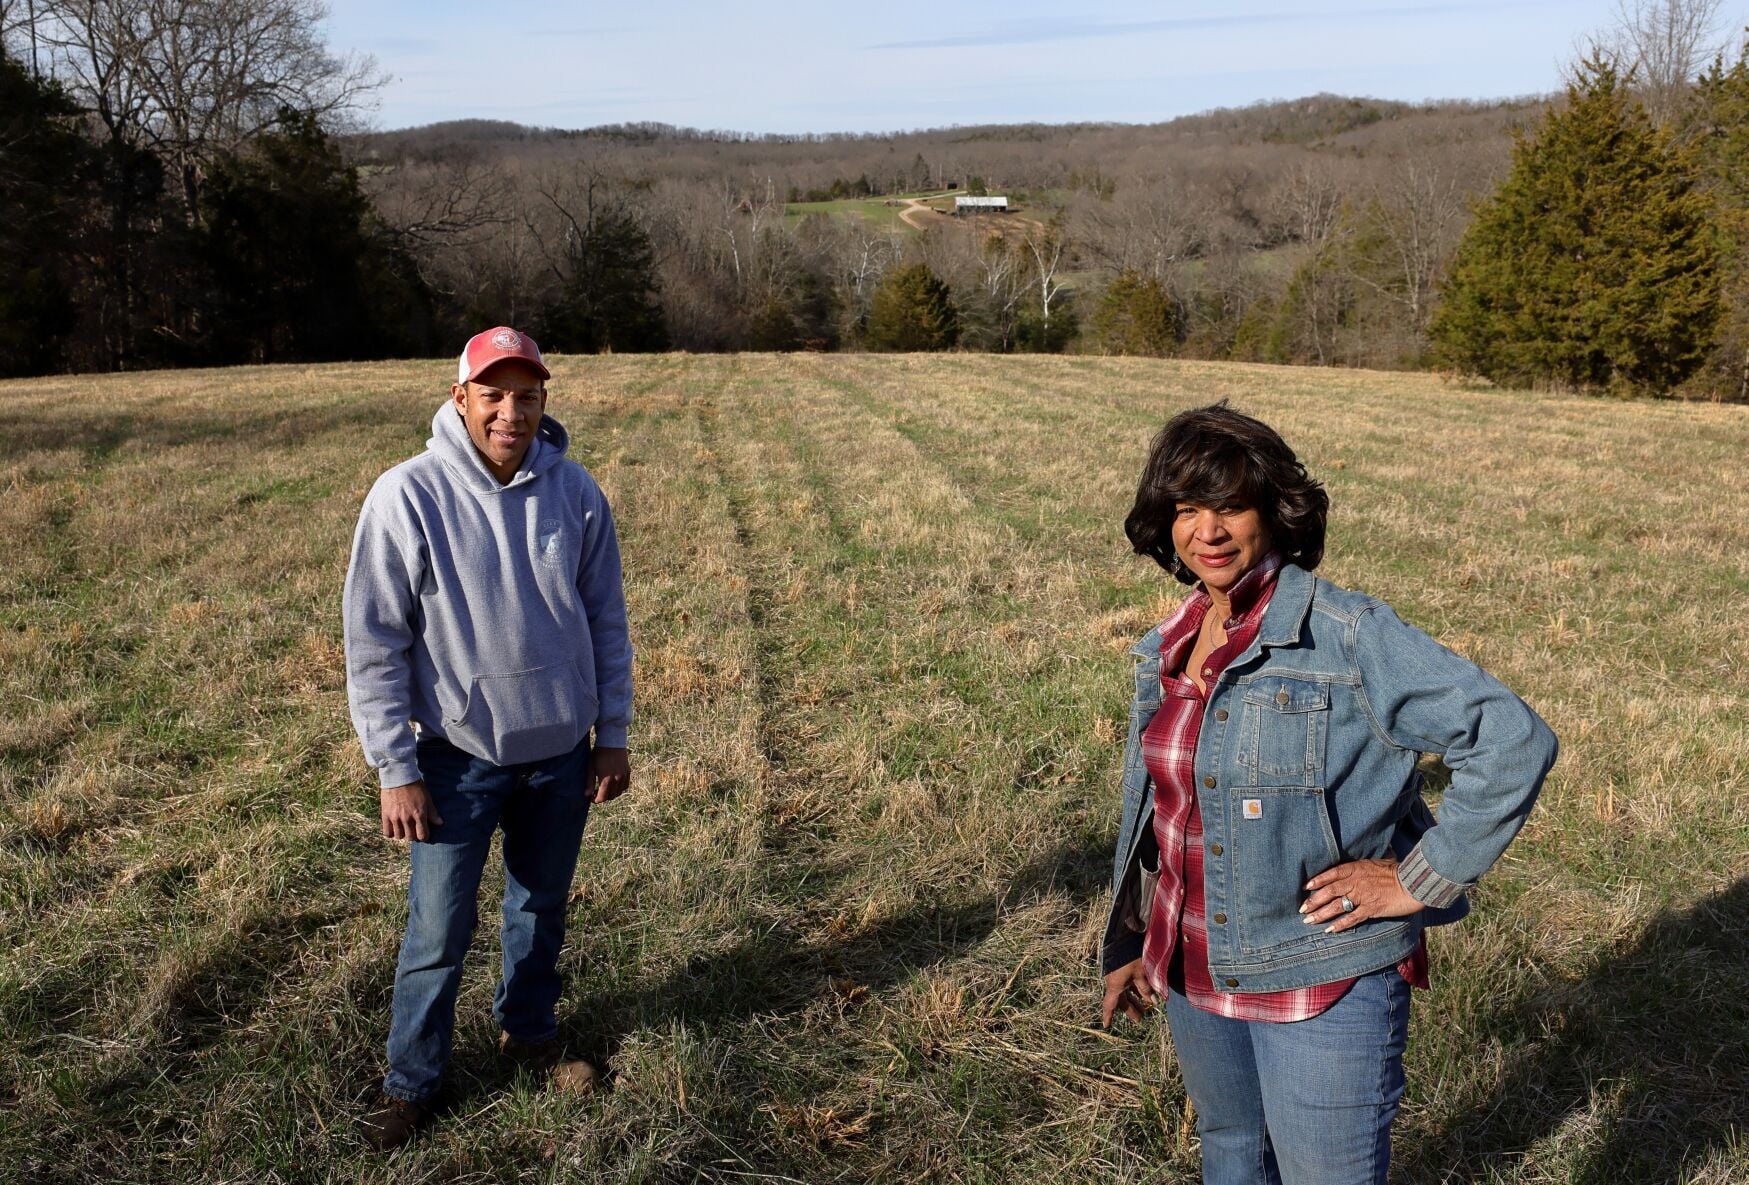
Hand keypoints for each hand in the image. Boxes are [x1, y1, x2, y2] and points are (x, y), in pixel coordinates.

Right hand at [381, 781, 442, 841]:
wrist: (398, 777)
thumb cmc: (415, 787)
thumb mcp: (427, 798)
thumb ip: (432, 813)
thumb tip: (440, 823)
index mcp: (419, 814)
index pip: (422, 835)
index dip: (424, 836)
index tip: (423, 833)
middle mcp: (407, 819)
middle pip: (410, 837)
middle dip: (413, 835)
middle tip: (413, 830)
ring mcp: (395, 818)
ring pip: (399, 836)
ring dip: (402, 834)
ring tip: (404, 828)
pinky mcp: (385, 815)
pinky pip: (387, 832)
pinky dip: (391, 833)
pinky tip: (394, 828)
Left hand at [588, 746, 630, 804]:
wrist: (611, 742)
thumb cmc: (598, 754)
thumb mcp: (591, 767)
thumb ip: (589, 782)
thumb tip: (587, 795)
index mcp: (606, 779)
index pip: (602, 798)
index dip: (596, 800)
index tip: (591, 797)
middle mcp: (617, 780)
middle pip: (611, 797)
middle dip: (603, 797)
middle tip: (597, 792)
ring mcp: (624, 776)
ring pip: (619, 792)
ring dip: (611, 793)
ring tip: (605, 788)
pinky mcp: (628, 772)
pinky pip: (625, 786)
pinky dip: (620, 788)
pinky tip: (614, 784)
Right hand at [1101, 958, 1157, 1027]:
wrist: (1125, 935)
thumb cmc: (1131, 956)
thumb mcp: (1141, 973)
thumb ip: (1146, 989)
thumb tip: (1153, 1002)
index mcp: (1115, 985)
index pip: (1110, 1004)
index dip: (1108, 1015)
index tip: (1107, 1025)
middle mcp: (1114, 981)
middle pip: (1121, 1000)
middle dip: (1131, 1009)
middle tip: (1141, 1019)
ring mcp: (1117, 975)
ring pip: (1125, 992)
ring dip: (1135, 1000)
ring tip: (1146, 1008)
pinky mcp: (1122, 968)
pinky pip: (1127, 983)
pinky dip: (1135, 989)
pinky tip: (1145, 992)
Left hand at [1301, 858, 1424, 933]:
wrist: (1413, 882)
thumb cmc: (1397, 870)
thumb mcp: (1376, 862)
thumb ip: (1362, 866)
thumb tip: (1356, 867)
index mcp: (1356, 868)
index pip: (1332, 873)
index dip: (1317, 880)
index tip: (1305, 887)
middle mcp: (1355, 882)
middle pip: (1329, 891)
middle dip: (1313, 901)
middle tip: (1302, 909)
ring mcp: (1362, 896)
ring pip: (1336, 906)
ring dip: (1321, 914)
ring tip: (1308, 921)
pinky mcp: (1371, 909)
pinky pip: (1351, 918)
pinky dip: (1339, 924)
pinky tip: (1329, 930)